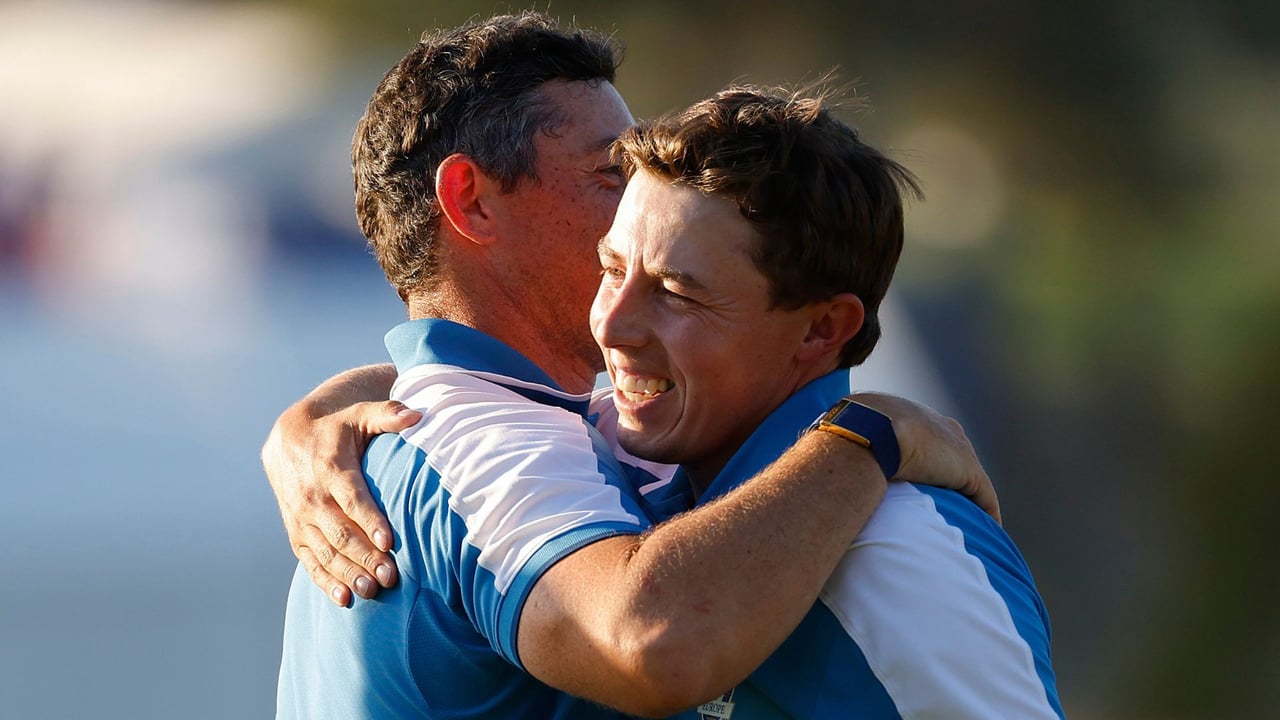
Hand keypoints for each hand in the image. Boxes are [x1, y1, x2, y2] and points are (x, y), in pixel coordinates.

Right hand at [262, 398, 421, 604]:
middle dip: (364, 556)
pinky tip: (344, 598)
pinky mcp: (296, 531)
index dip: (370, 519)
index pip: (352, 498)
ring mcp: (300, 517)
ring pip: (325, 550)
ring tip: (371, 591)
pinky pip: (309, 560)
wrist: (288, 436)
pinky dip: (324, 580)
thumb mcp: (361, 414)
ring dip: (347, 572)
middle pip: (340, 531)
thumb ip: (388, 414)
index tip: (389, 541)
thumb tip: (416, 414)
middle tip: (390, 576)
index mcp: (330, 468)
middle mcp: (311, 495)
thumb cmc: (338, 426)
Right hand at [846, 392, 1000, 523]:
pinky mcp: (967, 469)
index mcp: (901, 411)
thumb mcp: (835, 438)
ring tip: (963, 519)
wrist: (866, 433)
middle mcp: (933, 423)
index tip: (909, 478)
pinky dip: (985, 512)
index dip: (914, 457)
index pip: (916, 435)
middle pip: (945, 451)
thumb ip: (833, 452)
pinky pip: (982, 495)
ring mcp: (952, 445)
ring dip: (966, 495)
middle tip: (937, 502)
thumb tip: (812, 470)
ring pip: (965, 473)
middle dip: (943, 472)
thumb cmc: (840, 438)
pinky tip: (986, 529)